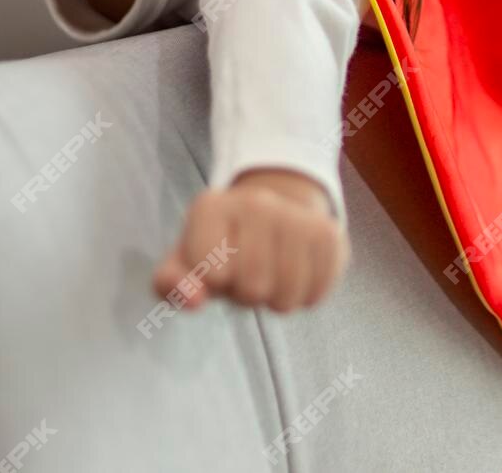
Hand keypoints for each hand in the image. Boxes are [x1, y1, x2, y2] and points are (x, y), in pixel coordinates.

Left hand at [151, 169, 348, 313]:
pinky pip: (316, 293)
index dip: (215, 283)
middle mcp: (255, 201)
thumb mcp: (184, 263)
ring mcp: (295, 215)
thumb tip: (194, 300)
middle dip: (247, 294)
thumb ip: (172, 284)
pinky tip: (296, 273)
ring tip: (271, 274)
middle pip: (252, 288)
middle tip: (247, 272)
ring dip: (277, 298)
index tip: (217, 264)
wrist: (272, 214)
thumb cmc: (220, 248)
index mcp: (211, 206)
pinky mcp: (328, 232)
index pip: (211, 275)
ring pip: (286, 295)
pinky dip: (305, 296)